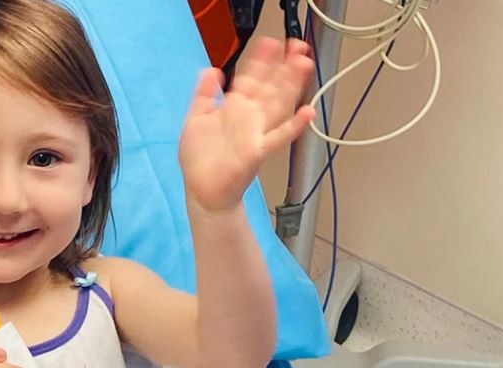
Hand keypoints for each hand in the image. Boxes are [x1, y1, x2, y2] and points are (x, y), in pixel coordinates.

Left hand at [178, 37, 315, 211]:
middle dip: (282, 66)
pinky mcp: (256, 152)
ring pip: (277, 105)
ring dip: (291, 86)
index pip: (251, 78)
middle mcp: (248, 118)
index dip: (260, 61)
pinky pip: (278, 137)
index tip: (270, 42)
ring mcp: (255, 134)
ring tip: (304, 65)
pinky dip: (293, 127)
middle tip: (296, 45)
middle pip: (269, 87)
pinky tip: (307, 113)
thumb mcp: (196, 120)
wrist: (202, 190)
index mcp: (234, 108)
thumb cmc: (200, 159)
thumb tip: (212, 70)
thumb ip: (203, 95)